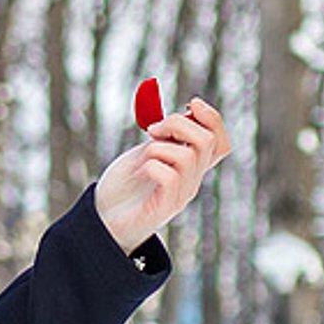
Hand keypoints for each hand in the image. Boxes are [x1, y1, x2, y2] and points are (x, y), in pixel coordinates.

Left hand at [94, 98, 230, 254]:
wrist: (103, 219)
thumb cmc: (124, 183)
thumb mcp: (147, 150)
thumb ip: (166, 136)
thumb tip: (187, 110)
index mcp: (191, 166)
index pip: (220, 142)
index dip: (213, 119)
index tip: (190, 103)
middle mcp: (191, 180)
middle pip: (207, 141)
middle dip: (178, 123)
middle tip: (152, 130)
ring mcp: (180, 195)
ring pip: (187, 157)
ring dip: (158, 147)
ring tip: (143, 157)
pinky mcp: (163, 209)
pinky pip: (168, 177)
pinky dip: (151, 165)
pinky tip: (140, 172)